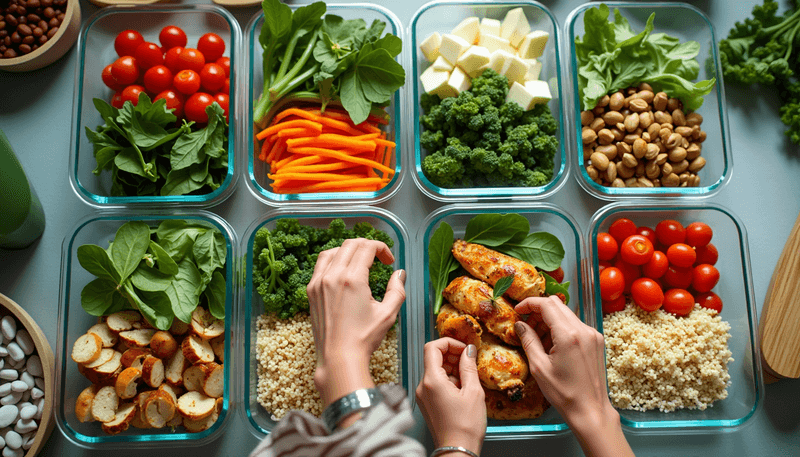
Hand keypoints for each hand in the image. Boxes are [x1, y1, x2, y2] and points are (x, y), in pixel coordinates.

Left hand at [307, 238, 405, 407]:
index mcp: (352, 279)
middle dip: (367, 246)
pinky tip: (341, 271)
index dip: (382, 248)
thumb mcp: (388, 314)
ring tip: (360, 261)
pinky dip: (333, 260)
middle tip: (378, 258)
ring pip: (332, 251)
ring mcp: (318, 283)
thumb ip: (396, 289)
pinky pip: (320, 265)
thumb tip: (399, 274)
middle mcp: (332, 276)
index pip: (366, 247)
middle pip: (350, 245)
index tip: (389, 261)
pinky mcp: (311, 291)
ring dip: (348, 250)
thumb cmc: (364, 339)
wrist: (338, 358)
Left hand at [415, 338, 485, 454]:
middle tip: (469, 362)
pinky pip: (435, 383)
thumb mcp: (473, 391)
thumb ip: (469, 366)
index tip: (464, 348)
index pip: (432, 347)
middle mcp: (422, 386)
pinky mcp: (426, 403)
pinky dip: (448, 381)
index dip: (449, 343)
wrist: (457, 450)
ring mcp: (423, 395)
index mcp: (432, 380)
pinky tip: (462, 390)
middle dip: (452, 356)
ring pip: (435, 371)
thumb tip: (469, 350)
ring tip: (468, 379)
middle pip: (433, 358)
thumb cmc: (465, 426)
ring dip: (452, 369)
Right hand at [514, 296, 632, 456]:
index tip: (518, 310)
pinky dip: (560, 329)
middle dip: (538, 311)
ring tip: (537, 338)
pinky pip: (575, 326)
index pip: (547, 304)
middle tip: (525, 326)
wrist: (590, 410)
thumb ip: (528, 340)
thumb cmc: (564, 393)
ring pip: (566, 315)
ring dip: (549, 320)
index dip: (529, 303)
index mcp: (569, 335)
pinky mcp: (597, 341)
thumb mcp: (539, 367)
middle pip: (557, 305)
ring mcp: (593, 335)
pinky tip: (552, 345)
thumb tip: (520, 325)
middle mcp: (584, 330)